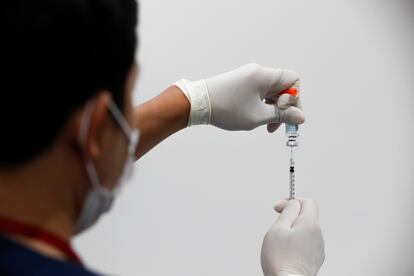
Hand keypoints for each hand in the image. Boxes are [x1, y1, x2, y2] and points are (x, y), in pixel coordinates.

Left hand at [174, 63, 304, 130]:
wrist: (198, 103)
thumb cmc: (227, 109)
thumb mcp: (258, 117)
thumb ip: (282, 116)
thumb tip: (301, 117)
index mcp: (264, 75)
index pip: (293, 80)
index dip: (294, 97)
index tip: (281, 110)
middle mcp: (258, 72)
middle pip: (283, 87)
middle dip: (284, 107)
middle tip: (278, 126)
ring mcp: (249, 77)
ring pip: (272, 92)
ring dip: (273, 109)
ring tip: (266, 126)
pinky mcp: (242, 83)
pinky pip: (261, 93)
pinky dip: (263, 106)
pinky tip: (256, 118)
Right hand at [261, 198, 324, 275]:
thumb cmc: (281, 259)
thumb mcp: (278, 228)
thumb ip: (288, 211)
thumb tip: (293, 203)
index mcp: (310, 224)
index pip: (307, 201)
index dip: (291, 200)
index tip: (279, 207)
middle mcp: (318, 235)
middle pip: (306, 216)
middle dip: (290, 217)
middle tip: (277, 227)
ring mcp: (318, 248)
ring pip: (305, 231)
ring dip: (292, 232)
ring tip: (280, 243)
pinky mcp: (314, 260)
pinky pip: (305, 244)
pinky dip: (296, 244)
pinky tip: (286, 253)